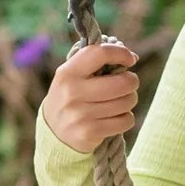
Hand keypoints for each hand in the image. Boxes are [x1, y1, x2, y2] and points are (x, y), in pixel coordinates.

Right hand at [42, 37, 139, 152]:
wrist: (53, 132)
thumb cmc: (71, 96)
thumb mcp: (72, 75)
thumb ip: (95, 62)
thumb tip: (131, 56)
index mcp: (68, 73)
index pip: (100, 53)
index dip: (121, 53)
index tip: (130, 59)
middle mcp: (72, 93)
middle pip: (122, 82)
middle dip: (132, 82)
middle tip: (128, 84)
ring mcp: (80, 115)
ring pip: (127, 102)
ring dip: (129, 101)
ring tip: (119, 101)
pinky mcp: (90, 133)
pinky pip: (125, 121)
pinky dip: (126, 118)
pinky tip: (115, 117)